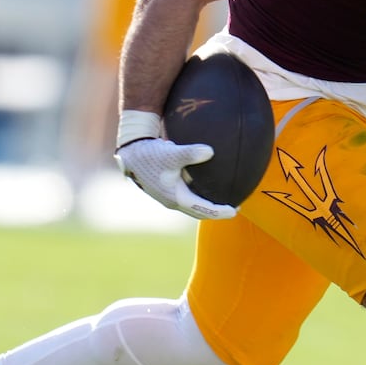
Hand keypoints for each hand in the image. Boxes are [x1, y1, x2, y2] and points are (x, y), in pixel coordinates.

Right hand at [115, 138, 236, 219]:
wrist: (130, 153)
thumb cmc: (149, 154)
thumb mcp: (171, 153)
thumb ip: (191, 153)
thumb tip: (210, 151)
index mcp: (175, 198)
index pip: (202, 210)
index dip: (219, 212)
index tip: (234, 210)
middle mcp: (172, 200)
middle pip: (199, 212)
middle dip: (215, 212)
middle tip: (233, 208)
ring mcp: (168, 195)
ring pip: (192, 205)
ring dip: (207, 205)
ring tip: (222, 198)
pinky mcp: (167, 188)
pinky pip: (187, 196)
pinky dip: (199, 195)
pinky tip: (206, 184)